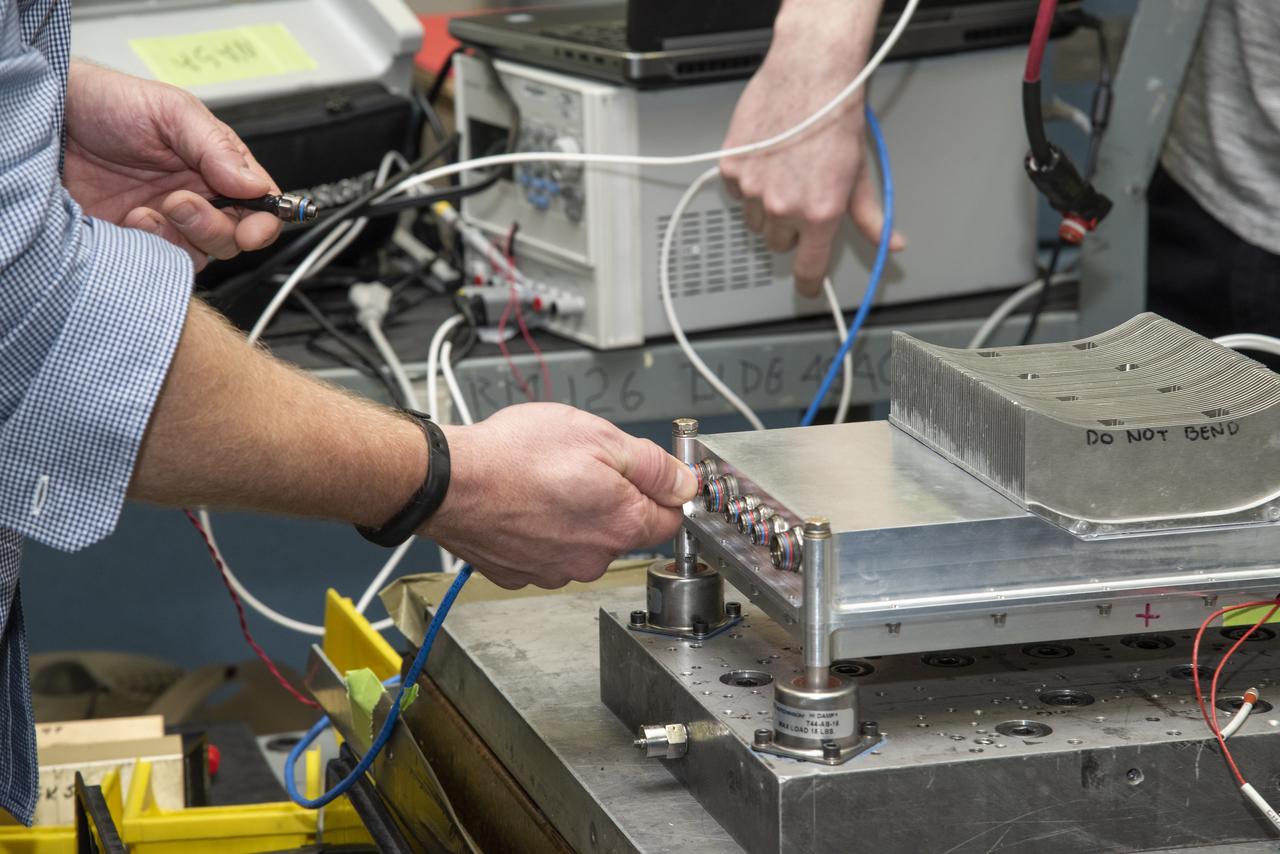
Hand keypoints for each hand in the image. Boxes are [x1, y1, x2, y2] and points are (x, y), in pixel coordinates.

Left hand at [64, 62, 280, 270]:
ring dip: (181, 235)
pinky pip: (164, 262)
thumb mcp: (170, 111)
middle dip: (215, 226)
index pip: (261, 203)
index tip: (254, 226)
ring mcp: (169, 222)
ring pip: (203, 254)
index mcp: (216, 165)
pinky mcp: (139, 242)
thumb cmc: (106, 104)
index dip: (266, 219)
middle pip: (236, 236)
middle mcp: (199, 196)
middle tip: (181, 201)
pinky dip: (152, 246)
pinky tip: (131, 221)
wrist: (47, 121)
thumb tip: (256, 184)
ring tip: (149, 209)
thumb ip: (217, 146)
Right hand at [423, 404, 697, 589]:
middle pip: (623, 530)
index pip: (671, 519)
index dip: (663, 492)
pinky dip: (539, 529)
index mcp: (621, 524)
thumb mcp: (600, 436)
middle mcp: (592, 557)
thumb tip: (685, 484)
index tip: (649, 476)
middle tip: (582, 467)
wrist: (447, 483)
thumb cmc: (514, 456)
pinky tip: (523, 503)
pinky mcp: (520, 572)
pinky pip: (544, 550)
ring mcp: (554, 570)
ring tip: (544, 482)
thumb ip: (653, 465)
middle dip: (612, 500)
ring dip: (572, 515)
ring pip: (582, 542)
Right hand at [719, 0, 903, 296]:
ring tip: (785, 174)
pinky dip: (749, 182)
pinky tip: (767, 159)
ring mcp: (755, 189)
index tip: (808, 288)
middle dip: (791, 230)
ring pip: (756, 221)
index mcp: (820, 213)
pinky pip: (738, 192)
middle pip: (780, 244)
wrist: (810, 74)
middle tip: (801, 200)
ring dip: (768, 209)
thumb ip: (871, 216)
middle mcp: (785, 207)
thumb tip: (891, 242)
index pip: (809, 268)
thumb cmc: (836, 116)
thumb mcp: (860, 172)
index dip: (809, 283)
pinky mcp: (733, 168)